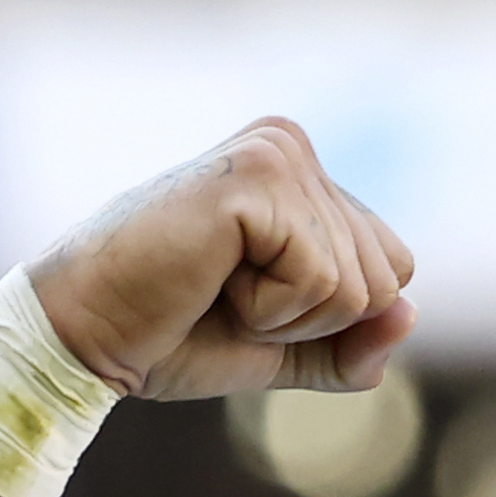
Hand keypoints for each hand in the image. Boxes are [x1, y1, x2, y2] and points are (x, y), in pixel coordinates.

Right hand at [27, 117, 416, 404]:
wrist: (84, 336)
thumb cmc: (169, 334)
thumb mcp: (283, 350)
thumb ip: (351, 344)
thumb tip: (411, 316)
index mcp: (299, 172)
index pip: (392, 268)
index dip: (329, 319)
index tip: (244, 301)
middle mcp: (292, 146)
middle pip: (387, 279)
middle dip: (311, 321)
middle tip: (224, 298)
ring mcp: (277, 153)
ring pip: (360, 287)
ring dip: (286, 318)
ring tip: (212, 287)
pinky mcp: (258, 177)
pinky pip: (323, 282)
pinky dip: (268, 312)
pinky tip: (208, 281)